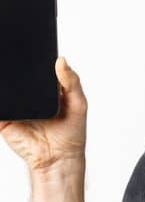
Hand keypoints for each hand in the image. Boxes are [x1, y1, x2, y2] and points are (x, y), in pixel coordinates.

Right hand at [2, 56, 87, 174]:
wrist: (57, 158)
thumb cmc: (71, 132)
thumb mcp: (78, 104)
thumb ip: (72, 82)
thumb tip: (61, 60)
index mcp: (45, 89)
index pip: (35, 68)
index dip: (32, 56)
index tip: (27, 43)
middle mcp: (28, 95)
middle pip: (16, 76)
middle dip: (12, 65)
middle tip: (11, 52)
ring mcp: (14, 106)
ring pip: (3, 88)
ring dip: (3, 81)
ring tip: (4, 72)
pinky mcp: (3, 119)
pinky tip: (1, 95)